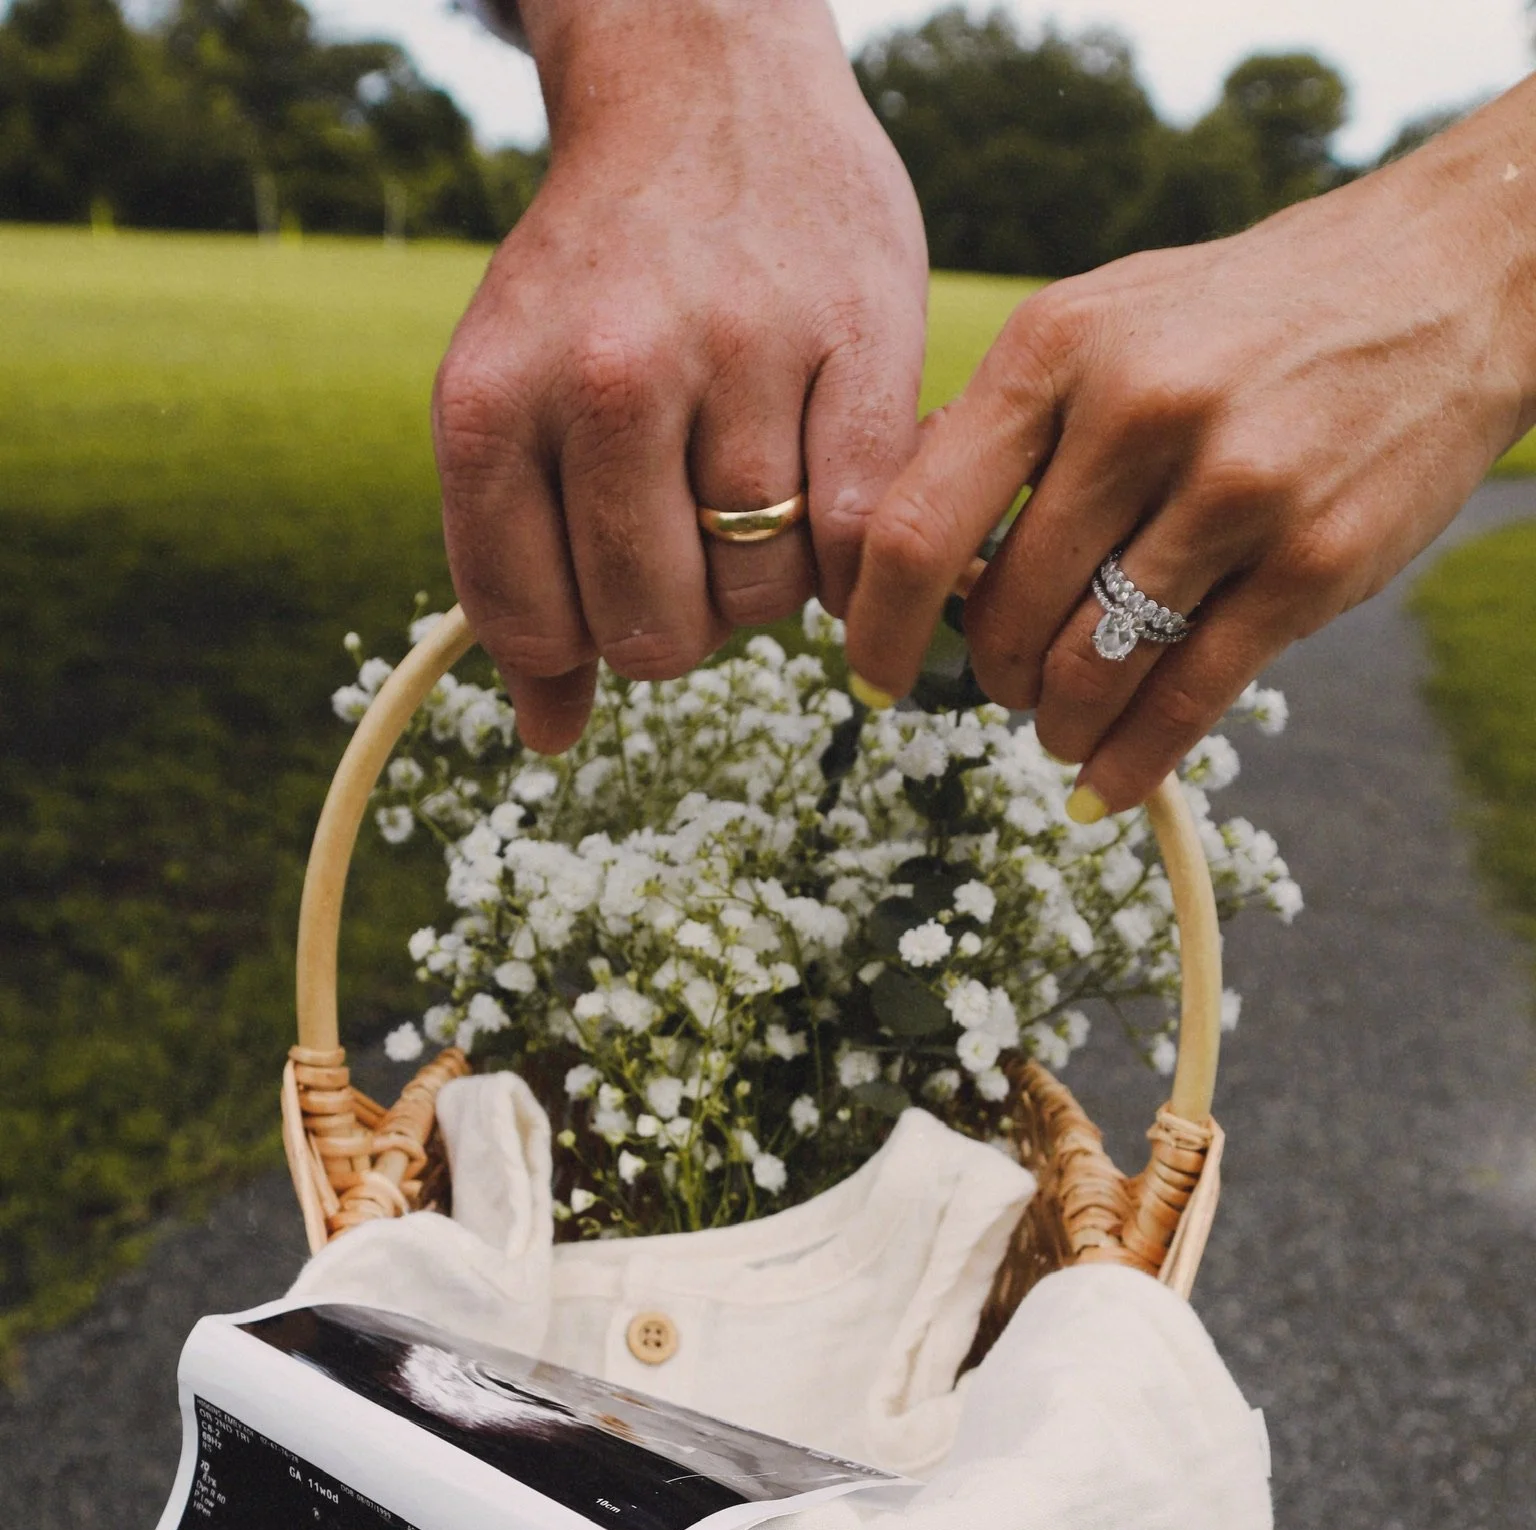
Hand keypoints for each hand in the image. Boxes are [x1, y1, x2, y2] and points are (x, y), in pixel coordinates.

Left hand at [434, 0, 927, 754]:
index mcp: (492, 397)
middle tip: (695, 555)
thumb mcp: (514, 400)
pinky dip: (854, 554)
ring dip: (767, 582)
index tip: (611, 590)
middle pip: (653, 626)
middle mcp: (606, 374)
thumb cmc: (606, 282)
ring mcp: (737, 352)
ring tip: (760, 501)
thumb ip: (519, 566)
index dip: (581, 639)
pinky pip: (864, 537)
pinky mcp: (860, 338)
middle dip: (678, 622)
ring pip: (761, 592)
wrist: (706, 89)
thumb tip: (548, 737)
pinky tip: (833, 499)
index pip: (532, 622)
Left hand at [847, 78, 1535, 813]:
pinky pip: (1186, 701)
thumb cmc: (1238, 316)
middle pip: (1006, 616)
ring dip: (1058, 724)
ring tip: (1061, 723)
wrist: (1439, 277)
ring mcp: (1233, 491)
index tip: (874, 672)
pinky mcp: (1311, 562)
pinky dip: (1130, 764)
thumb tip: (891, 548)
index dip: (878, 628)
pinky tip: (1104, 787)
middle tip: (1006, 685)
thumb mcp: (1102, 321)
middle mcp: (1139, 412)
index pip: (918, 528)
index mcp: (1057, 347)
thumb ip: (1004, 424)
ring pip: (1090, 671)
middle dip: (991, 677)